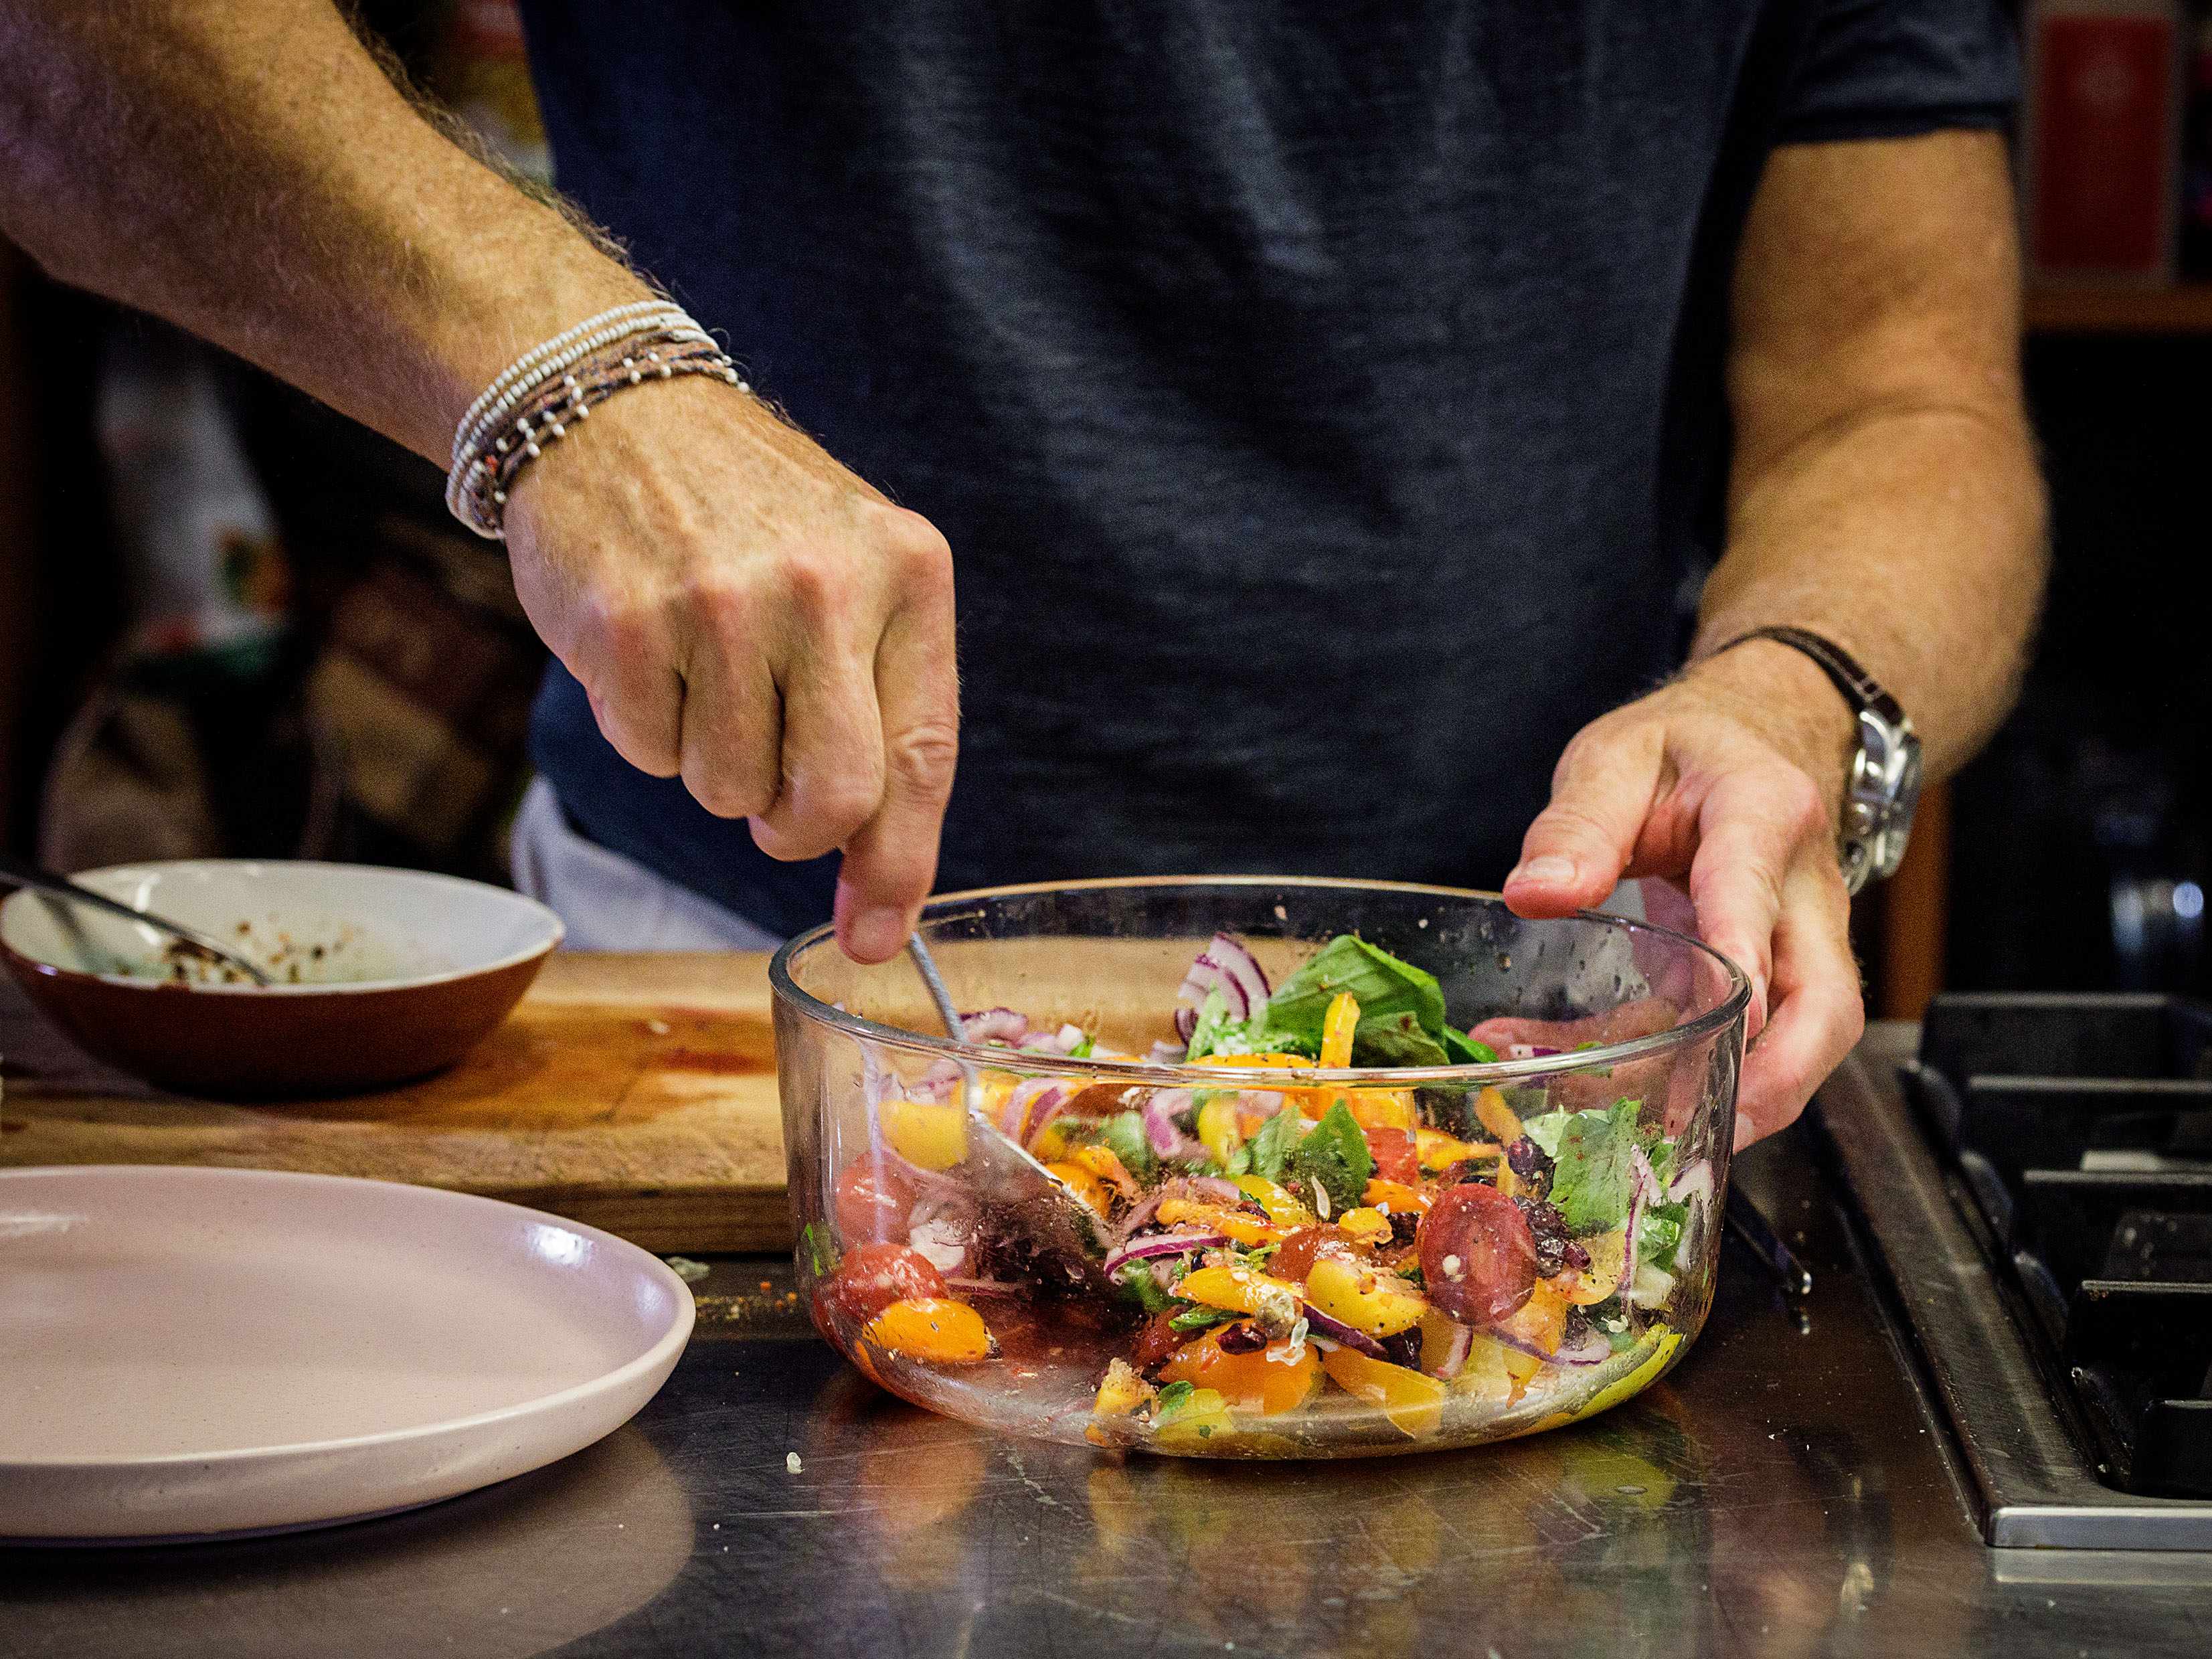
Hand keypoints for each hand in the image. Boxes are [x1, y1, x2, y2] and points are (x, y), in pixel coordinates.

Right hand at [503, 378, 957, 963]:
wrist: (609, 409)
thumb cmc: (747, 521)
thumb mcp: (850, 584)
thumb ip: (880, 731)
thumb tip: (876, 922)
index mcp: (907, 571)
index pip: (923, 759)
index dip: (898, 866)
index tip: (877, 936)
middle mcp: (824, 584)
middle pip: (833, 802)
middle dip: (796, 831)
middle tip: (771, 799)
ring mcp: (722, 603)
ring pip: (731, 792)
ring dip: (713, 766)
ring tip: (702, 672)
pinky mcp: (628, 626)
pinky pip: (649, 756)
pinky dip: (646, 730)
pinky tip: (648, 650)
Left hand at [1499, 641, 1864, 1149]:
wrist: (1746, 743)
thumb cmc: (1682, 750)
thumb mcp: (1616, 758)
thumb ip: (1578, 823)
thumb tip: (1536, 894)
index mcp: (1763, 814)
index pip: (1756, 891)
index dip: (1750, 957)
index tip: (1737, 1017)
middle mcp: (1804, 890)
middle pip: (1825, 1000)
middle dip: (1781, 1075)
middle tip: (1715, 1127)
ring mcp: (1799, 942)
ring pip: (1802, 1039)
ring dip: (1744, 1097)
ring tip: (1660, 1140)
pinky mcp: (1772, 979)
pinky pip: (1745, 1041)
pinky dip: (1689, 1076)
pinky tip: (1610, 1093)